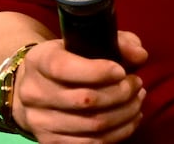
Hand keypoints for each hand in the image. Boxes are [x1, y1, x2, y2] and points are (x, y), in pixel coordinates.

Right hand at [12, 32, 149, 143]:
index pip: (63, 67)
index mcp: (39, 60)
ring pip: (91, 125)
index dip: (97, 71)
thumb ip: (119, 42)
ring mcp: (38, 121)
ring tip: (137, 100)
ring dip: (124, 114)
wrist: (37, 87)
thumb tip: (140, 56)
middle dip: (120, 93)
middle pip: (83, 100)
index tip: (122, 71)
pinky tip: (130, 119)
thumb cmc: (72, 58)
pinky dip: (118, 133)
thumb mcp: (90, 40)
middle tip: (137, 84)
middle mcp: (33, 92)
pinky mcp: (49, 142)